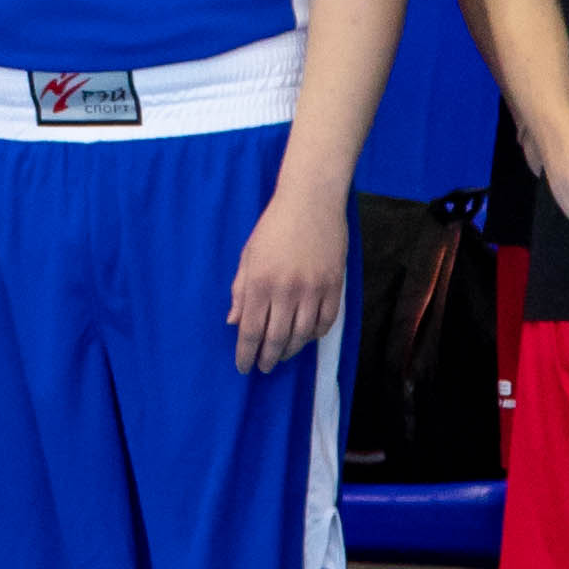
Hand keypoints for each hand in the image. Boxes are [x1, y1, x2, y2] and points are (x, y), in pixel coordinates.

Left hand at [227, 181, 348, 372]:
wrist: (311, 201)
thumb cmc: (274, 227)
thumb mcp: (248, 256)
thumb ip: (240, 291)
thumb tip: (234, 322)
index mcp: (260, 282)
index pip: (251, 331)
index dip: (246, 353)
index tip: (244, 367)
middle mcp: (286, 290)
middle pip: (277, 339)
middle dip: (268, 358)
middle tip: (263, 366)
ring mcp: (313, 289)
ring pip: (302, 335)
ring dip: (290, 350)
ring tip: (282, 354)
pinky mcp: (334, 285)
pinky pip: (326, 322)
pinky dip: (315, 334)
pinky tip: (306, 336)